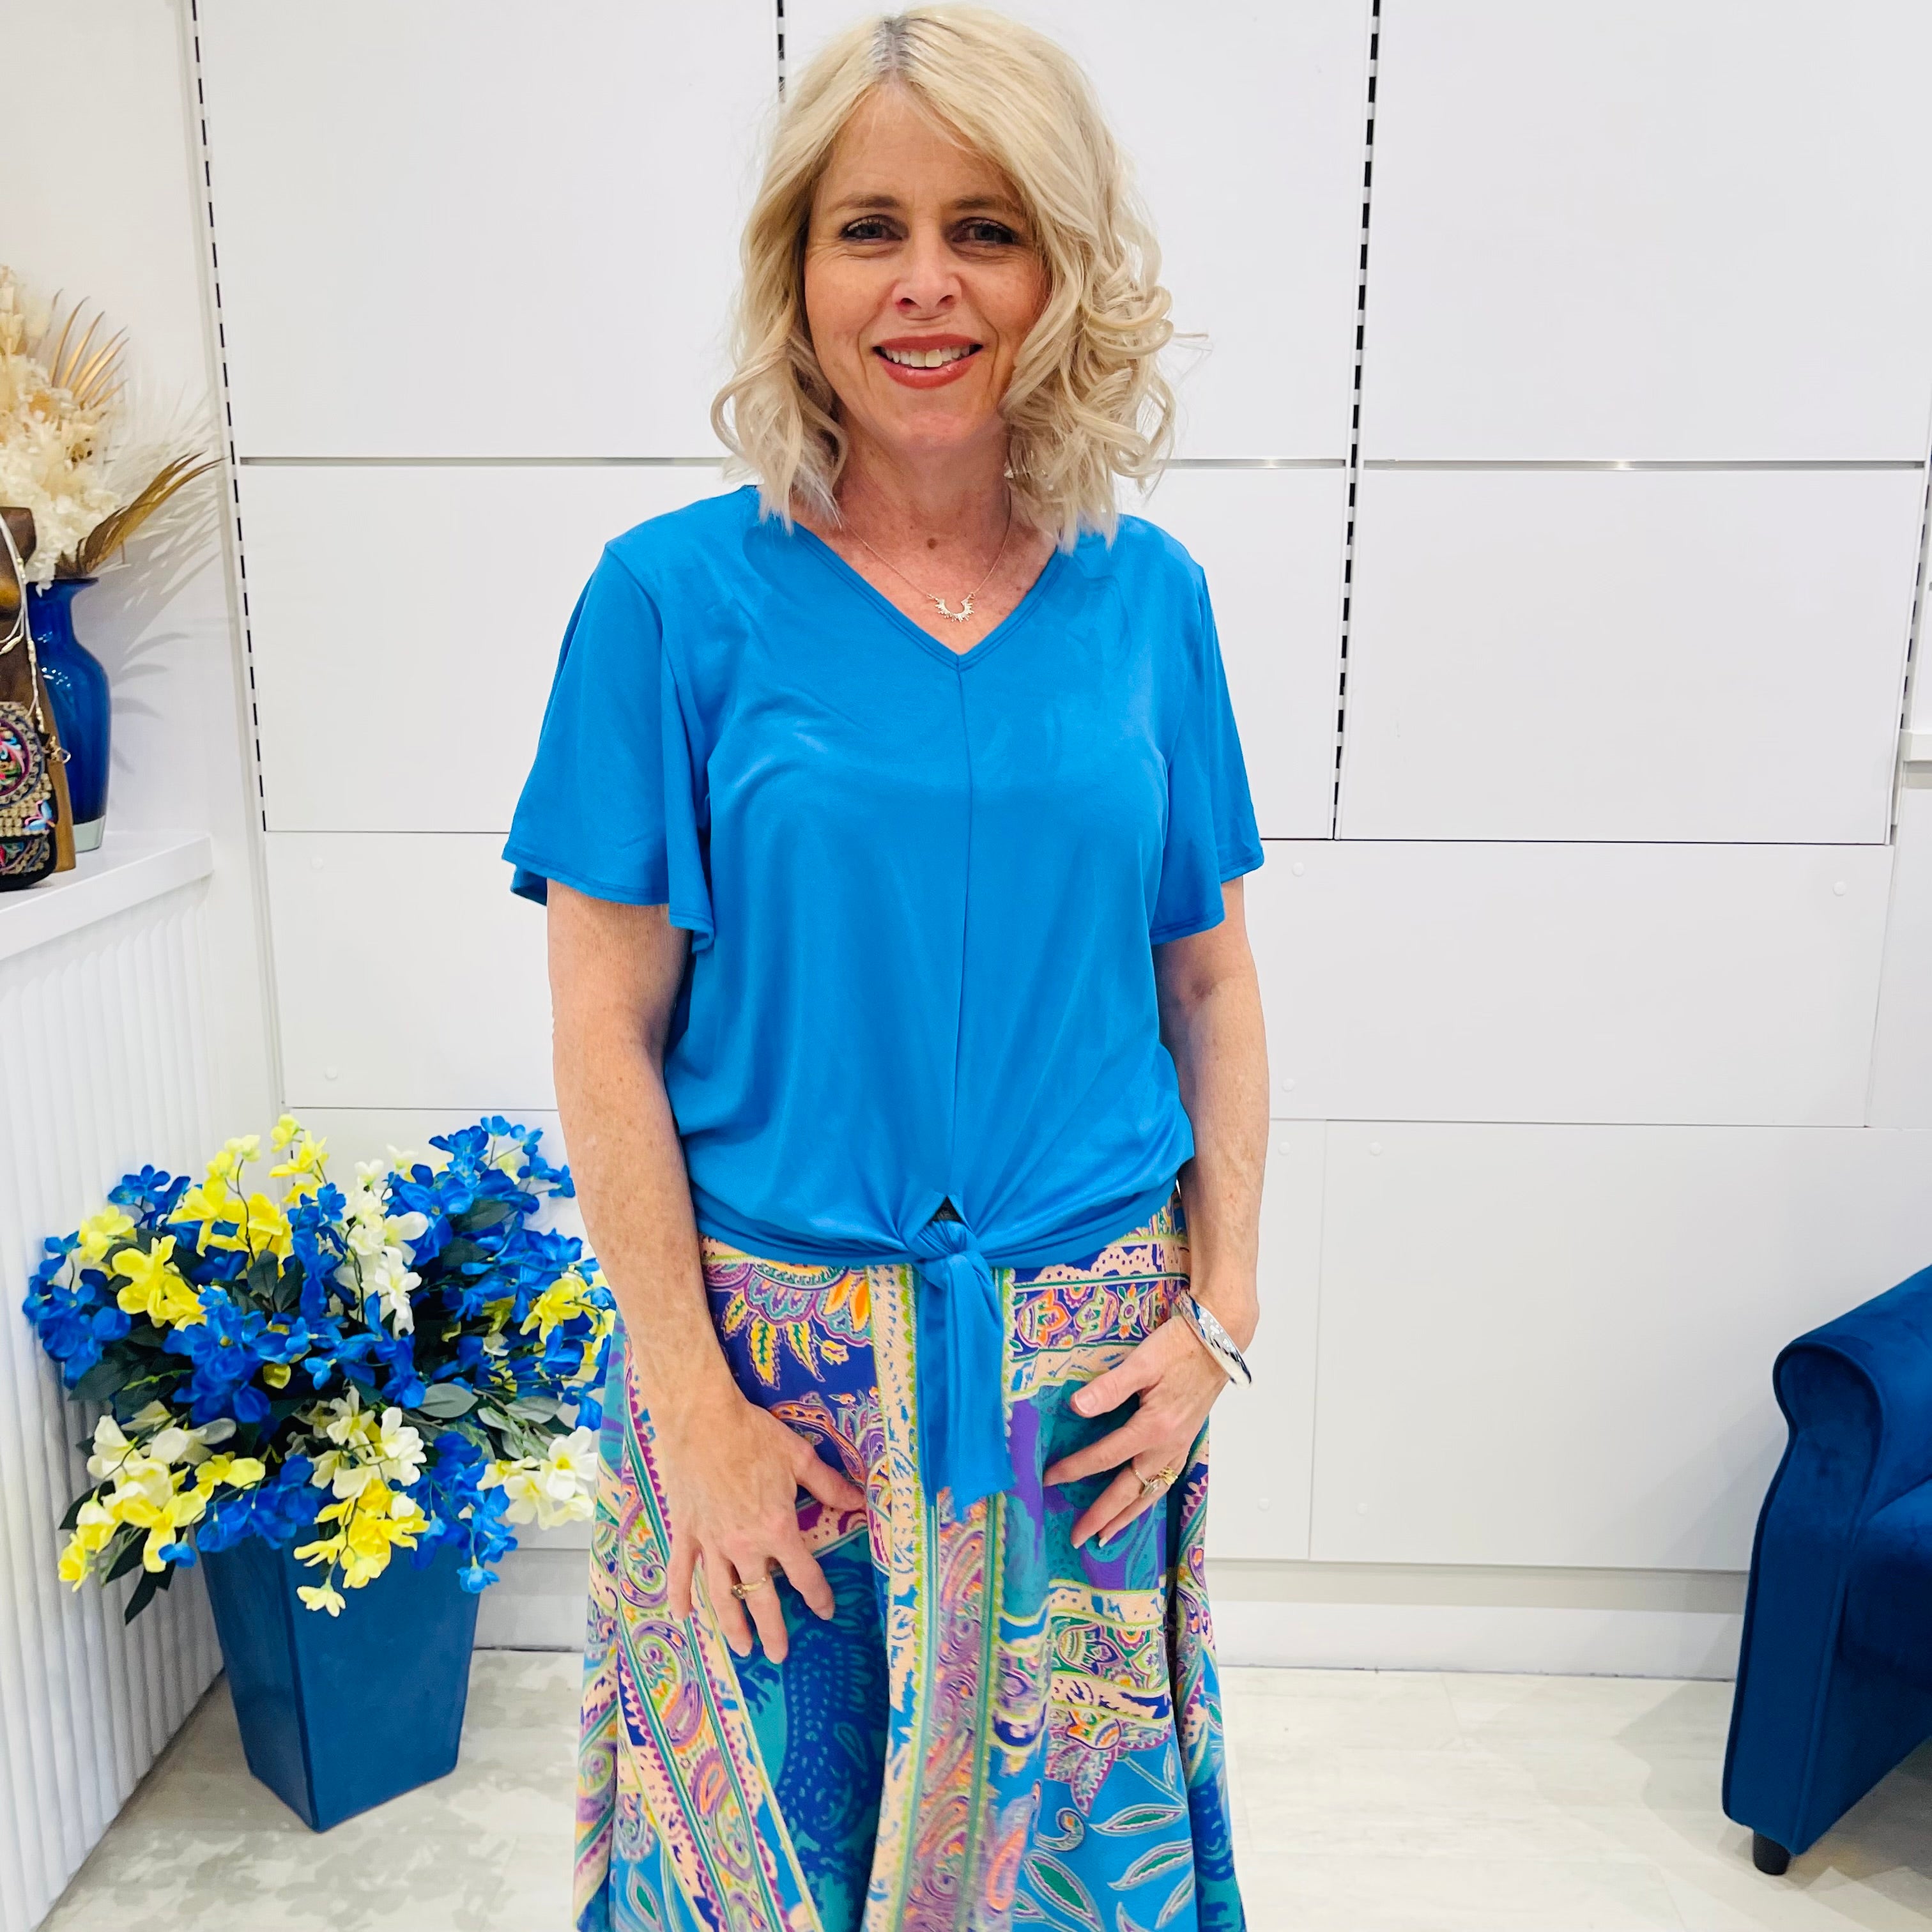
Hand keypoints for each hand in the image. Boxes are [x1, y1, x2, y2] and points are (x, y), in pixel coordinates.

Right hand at [657, 1394, 864, 1662]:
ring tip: (741, 1648)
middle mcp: (744, 1545)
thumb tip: (859, 1504)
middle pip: (761, 1598)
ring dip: (731, 1625)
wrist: (702, 1419)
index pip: (804, 1574)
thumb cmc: (753, 1434)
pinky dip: (679, 1595)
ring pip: (721, 1595)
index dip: (818, 1595)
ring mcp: (710, 1542)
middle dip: (772, 1630)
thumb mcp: (798, 1457)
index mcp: (777, 1528)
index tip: (826, 1611)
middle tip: (778, 1655)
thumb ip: (828, 1486)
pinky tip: (682, 1616)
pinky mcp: (684, 1532)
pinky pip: (680, 1571)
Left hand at [1043, 1314, 1231, 1547]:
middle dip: (1102, 1516)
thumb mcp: (1142, 1362)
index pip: (1106, 1456)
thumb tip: (1077, 1407)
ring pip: (1151, 1493)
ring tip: (1107, 1536)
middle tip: (1077, 1537)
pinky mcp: (1186, 1441)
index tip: (1049, 1479)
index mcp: (1154, 1428)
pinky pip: (1165, 1482)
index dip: (1075, 1469)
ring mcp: (1180, 1446)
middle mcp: (1168, 1446)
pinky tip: (1140, 1503)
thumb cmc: (1179, 1347)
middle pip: (1130, 1490)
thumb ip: (1109, 1388)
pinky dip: (1149, 1499)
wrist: (1218, 1341)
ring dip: (1128, 1517)